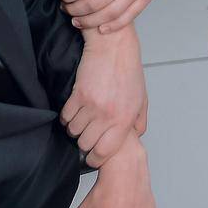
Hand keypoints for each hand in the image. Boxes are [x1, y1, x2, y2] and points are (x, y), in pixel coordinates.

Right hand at [60, 23, 147, 165]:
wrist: (113, 48)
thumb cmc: (129, 72)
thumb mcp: (142, 99)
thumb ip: (139, 122)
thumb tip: (134, 138)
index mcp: (125, 120)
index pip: (105, 152)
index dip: (96, 159)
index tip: (93, 157)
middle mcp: (108, 116)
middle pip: (85, 144)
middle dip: (84, 143)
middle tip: (87, 135)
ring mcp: (92, 106)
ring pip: (73, 130)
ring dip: (75, 128)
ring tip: (81, 120)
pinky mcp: (77, 95)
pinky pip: (65, 116)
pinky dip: (67, 117)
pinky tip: (74, 110)